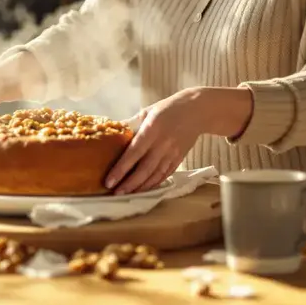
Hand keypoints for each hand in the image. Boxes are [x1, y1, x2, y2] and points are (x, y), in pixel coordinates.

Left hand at [105, 87, 251, 194]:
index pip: (134, 153)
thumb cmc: (167, 109)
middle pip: (145, 169)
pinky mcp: (179, 159)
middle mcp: (163, 144)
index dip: (121, 169)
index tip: (109, 181)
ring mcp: (172, 153)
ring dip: (141, 187)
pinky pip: (165, 175)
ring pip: (155, 175)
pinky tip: (143, 189)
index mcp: (152, 129)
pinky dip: (154, 184)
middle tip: (116, 193)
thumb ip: (130, 125)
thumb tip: (111, 134)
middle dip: (129, 184)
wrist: (196, 111)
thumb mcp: (146, 112)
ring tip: (126, 194)